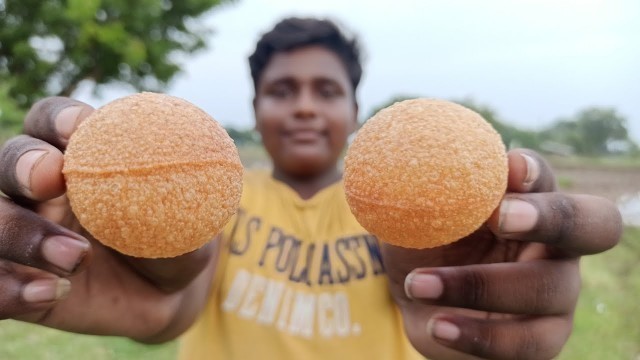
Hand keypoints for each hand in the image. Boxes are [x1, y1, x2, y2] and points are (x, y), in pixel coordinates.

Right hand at [0, 97, 216, 340]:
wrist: (166, 294)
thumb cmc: (176, 240)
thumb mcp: (191, 221)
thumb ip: (186, 203)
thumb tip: (192, 180)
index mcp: (82, 157)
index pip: (53, 121)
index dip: (57, 118)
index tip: (77, 127)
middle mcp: (42, 190)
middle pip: (9, 160)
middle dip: (22, 163)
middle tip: (49, 179)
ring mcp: (24, 235)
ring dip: (22, 234)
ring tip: (77, 257)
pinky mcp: (15, 283)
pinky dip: (7, 289)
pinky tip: (49, 293)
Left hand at [382, 149, 621, 359]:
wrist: (415, 297)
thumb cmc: (422, 240)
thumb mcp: (413, 213)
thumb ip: (420, 190)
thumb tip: (413, 163)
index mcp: (527, 199)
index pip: (544, 177)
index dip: (532, 172)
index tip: (507, 170)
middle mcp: (554, 242)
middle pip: (592, 225)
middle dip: (550, 217)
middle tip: (501, 217)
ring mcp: (556, 292)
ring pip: (548, 289)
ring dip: (479, 285)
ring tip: (418, 284)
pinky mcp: (542, 338)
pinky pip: (527, 343)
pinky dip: (480, 334)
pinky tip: (438, 325)